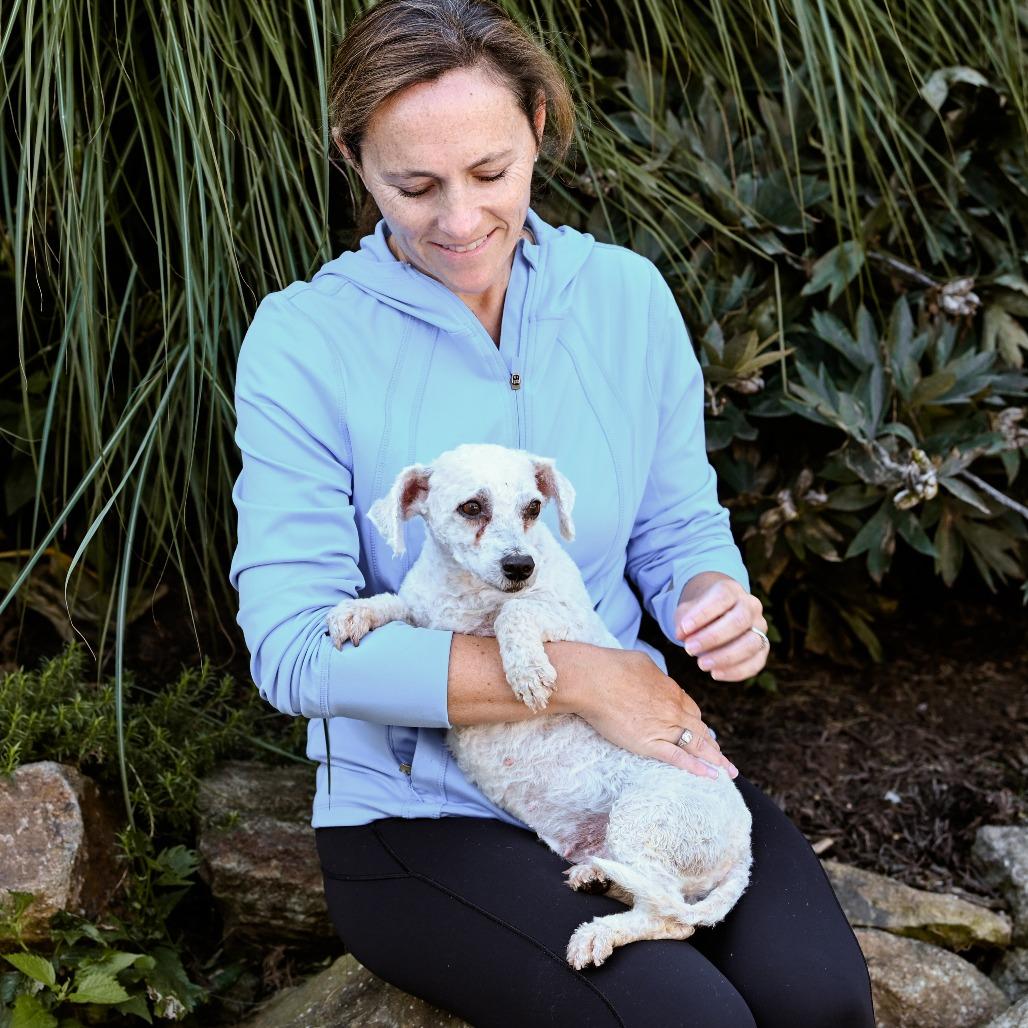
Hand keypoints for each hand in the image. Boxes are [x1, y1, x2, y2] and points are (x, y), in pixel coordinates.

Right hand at [557, 645, 738, 779]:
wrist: (593, 679)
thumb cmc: (611, 666)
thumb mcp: (642, 663)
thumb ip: (656, 676)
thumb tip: (656, 681)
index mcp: (672, 690)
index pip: (692, 710)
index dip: (697, 723)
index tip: (700, 732)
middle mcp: (674, 709)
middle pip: (700, 730)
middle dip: (713, 744)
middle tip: (723, 758)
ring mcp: (664, 727)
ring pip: (697, 745)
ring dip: (715, 759)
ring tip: (729, 771)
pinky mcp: (649, 743)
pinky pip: (678, 758)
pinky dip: (696, 768)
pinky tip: (710, 776)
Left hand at [674, 572, 768, 681]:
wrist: (717, 615)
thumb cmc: (700, 613)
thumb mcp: (687, 611)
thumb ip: (683, 621)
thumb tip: (682, 635)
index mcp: (732, 590)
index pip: (722, 597)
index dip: (702, 614)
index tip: (683, 629)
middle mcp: (751, 606)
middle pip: (739, 620)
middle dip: (712, 638)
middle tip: (689, 649)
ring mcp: (760, 628)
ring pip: (751, 643)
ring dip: (725, 657)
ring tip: (701, 664)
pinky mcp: (763, 649)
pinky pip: (756, 663)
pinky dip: (736, 672)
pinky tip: (715, 674)